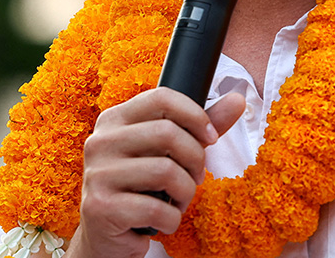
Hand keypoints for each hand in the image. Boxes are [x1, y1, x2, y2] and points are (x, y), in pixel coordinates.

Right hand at [65, 88, 244, 257]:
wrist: (107, 236)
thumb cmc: (141, 188)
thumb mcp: (169, 152)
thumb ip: (200, 126)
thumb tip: (237, 99)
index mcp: (114, 120)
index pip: (161, 98)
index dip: (195, 115)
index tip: (211, 137)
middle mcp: (100, 142)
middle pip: (168, 134)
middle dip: (195, 159)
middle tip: (196, 177)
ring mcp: (97, 174)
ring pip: (166, 171)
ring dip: (185, 192)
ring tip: (178, 200)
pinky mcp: (100, 207)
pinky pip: (156, 208)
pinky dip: (171, 219)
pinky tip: (162, 221)